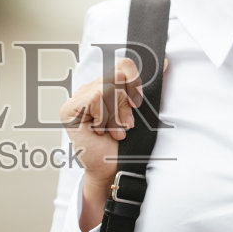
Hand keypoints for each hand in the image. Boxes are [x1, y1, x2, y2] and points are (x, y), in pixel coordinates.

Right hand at [60, 56, 142, 184]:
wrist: (116, 169)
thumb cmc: (128, 144)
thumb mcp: (142, 111)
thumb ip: (148, 86)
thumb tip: (164, 62)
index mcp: (107, 86)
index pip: (124, 65)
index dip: (135, 82)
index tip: (137, 104)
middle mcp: (90, 89)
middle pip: (117, 75)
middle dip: (125, 103)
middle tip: (125, 124)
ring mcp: (77, 98)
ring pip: (107, 87)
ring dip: (115, 115)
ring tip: (114, 131)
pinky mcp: (68, 109)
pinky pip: (95, 98)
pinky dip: (104, 117)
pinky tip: (100, 131)